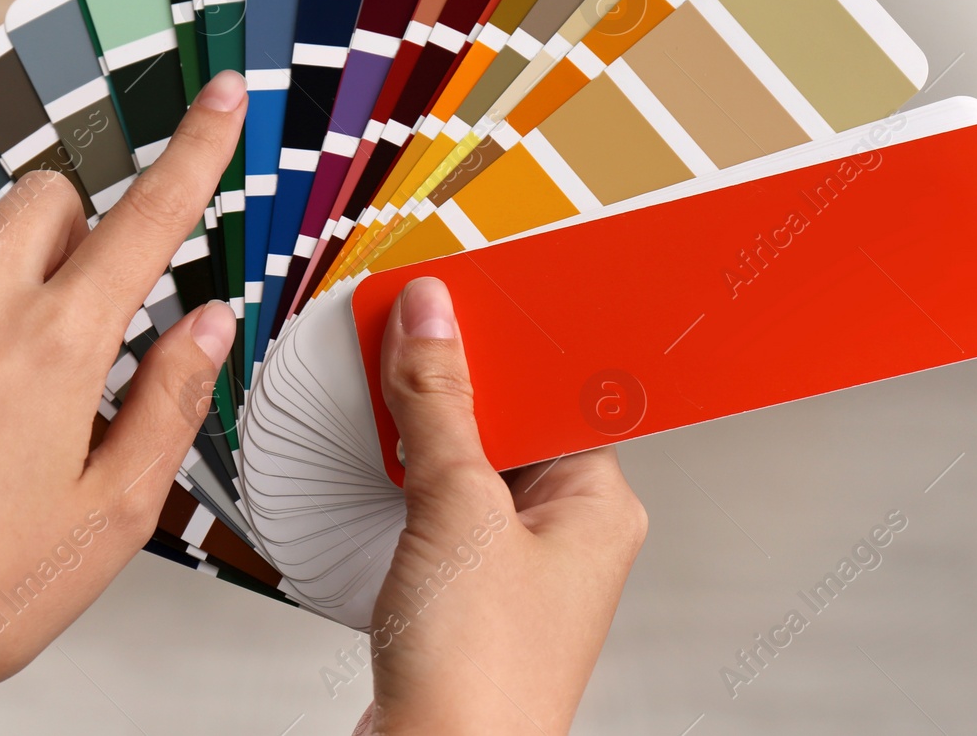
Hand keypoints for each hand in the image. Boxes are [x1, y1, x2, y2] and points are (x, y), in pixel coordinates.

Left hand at [0, 71, 247, 734]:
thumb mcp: (109, 517)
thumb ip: (170, 403)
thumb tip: (209, 322)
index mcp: (57, 351)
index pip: (147, 218)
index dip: (196, 150)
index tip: (220, 98)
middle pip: (51, 195)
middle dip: (84, 231)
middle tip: (83, 310)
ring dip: (6, 237)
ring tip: (9, 317)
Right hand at [363, 277, 647, 735]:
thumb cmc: (481, 675)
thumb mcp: (456, 510)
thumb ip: (439, 403)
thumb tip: (432, 318)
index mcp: (599, 503)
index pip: (558, 388)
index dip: (504, 340)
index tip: (452, 301)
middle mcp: (567, 532)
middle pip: (508, 420)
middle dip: (452, 380)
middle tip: (402, 330)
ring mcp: (516, 564)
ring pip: (469, 463)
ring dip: (423, 428)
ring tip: (380, 383)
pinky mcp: (467, 589)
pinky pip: (441, 508)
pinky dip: (407, 478)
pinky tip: (377, 456)